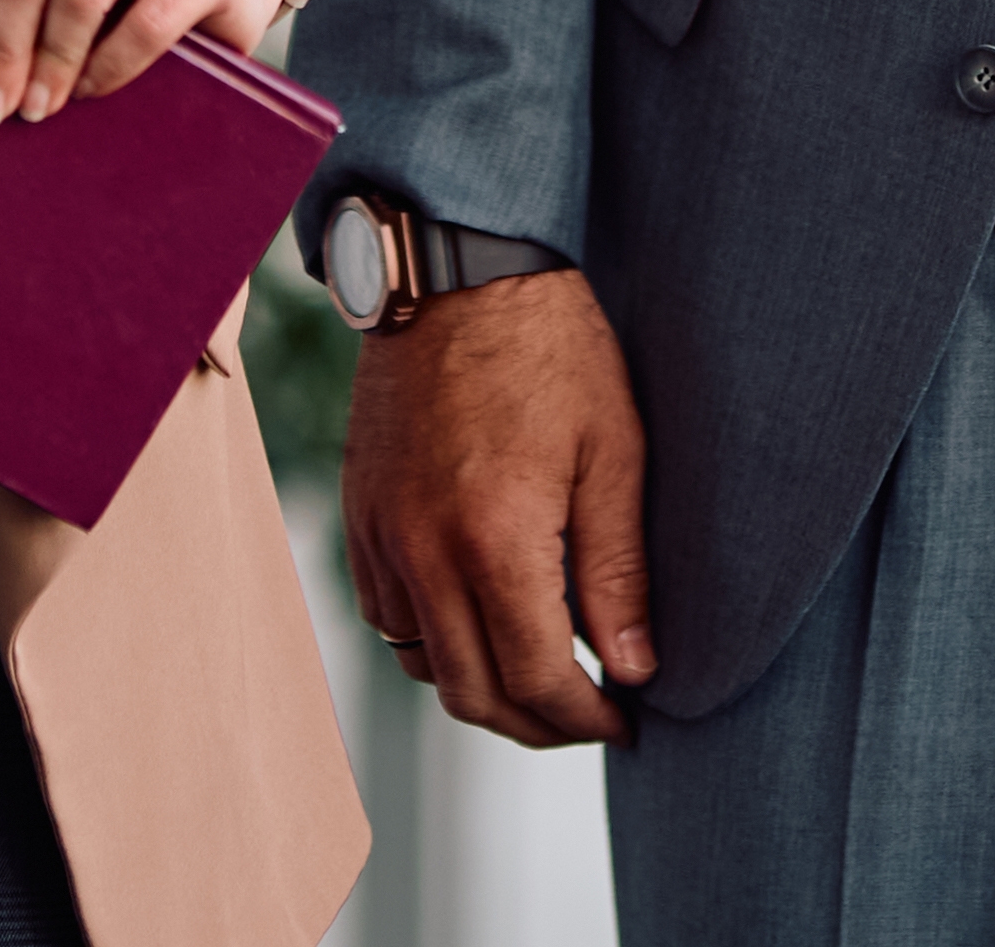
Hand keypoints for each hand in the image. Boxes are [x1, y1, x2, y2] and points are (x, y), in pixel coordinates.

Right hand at [342, 268, 655, 747]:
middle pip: (472, 693)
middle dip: (536, 725)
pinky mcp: (360, 513)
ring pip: (422, 664)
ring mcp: (381, 534)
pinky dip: (434, 640)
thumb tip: (633, 669)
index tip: (625, 720)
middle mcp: (423, 550)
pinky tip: (480, 617)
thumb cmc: (550, 346)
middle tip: (589, 716)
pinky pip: (387, 614)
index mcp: (495, 538)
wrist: (457, 270)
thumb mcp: (612, 451)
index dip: (585, 720)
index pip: (536, 679)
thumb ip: (619, 571)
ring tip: (541, 672)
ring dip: (482, 686)